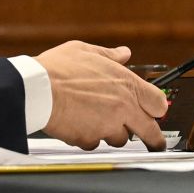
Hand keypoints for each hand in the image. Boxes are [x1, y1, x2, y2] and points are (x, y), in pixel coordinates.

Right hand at [35, 40, 168, 150]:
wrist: (35, 89)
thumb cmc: (56, 68)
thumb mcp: (83, 50)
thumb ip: (109, 54)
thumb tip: (124, 53)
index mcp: (125, 83)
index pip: (158, 102)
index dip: (157, 108)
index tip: (155, 113)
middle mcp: (122, 107)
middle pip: (150, 131)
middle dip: (152, 138)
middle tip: (153, 142)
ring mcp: (107, 125)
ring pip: (120, 138)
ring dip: (111, 132)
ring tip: (93, 119)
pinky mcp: (90, 139)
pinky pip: (95, 143)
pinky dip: (88, 136)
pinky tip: (77, 123)